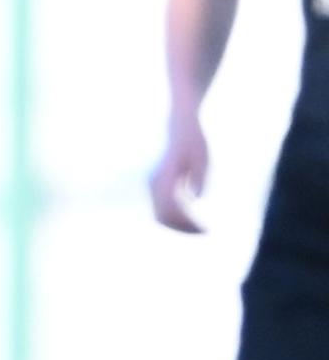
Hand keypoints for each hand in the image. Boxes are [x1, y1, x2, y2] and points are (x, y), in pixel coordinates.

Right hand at [153, 115, 211, 232]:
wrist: (179, 127)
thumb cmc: (193, 141)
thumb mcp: (202, 157)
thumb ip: (198, 177)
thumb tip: (197, 198)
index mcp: (166, 176)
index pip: (170, 208)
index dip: (186, 223)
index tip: (205, 229)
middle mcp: (155, 182)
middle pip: (164, 215)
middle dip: (183, 227)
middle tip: (205, 232)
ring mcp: (154, 184)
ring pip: (160, 214)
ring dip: (179, 224)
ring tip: (200, 228)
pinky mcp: (157, 185)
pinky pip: (162, 208)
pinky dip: (176, 217)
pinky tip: (192, 217)